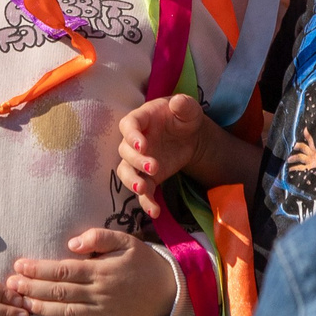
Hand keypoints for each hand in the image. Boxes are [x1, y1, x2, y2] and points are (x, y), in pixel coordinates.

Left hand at [7, 229, 178, 315]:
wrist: (169, 290)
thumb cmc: (143, 262)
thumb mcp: (126, 241)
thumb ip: (99, 237)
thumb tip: (72, 245)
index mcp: (102, 271)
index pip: (63, 271)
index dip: (38, 269)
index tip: (19, 266)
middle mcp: (100, 294)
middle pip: (59, 293)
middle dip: (32, 289)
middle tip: (10, 285)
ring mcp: (104, 315)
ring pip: (67, 313)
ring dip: (42, 309)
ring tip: (22, 303)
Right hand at [118, 95, 209, 219]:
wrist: (190, 137)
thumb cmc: (184, 117)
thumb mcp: (189, 109)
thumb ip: (184, 105)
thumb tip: (178, 103)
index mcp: (141, 119)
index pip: (128, 125)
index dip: (131, 135)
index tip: (142, 145)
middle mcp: (134, 141)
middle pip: (125, 151)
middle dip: (136, 161)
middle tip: (153, 167)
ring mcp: (138, 161)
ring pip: (126, 172)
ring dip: (132, 182)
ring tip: (144, 190)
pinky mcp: (147, 178)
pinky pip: (142, 191)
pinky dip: (146, 202)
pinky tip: (155, 212)